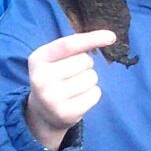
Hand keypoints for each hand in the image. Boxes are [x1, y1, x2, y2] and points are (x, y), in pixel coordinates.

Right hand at [24, 29, 116, 150]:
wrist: (43, 113)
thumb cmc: (56, 78)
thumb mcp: (54, 59)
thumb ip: (75, 46)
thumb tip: (108, 37)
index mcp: (38, 59)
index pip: (68, 44)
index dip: (91, 38)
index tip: (111, 36)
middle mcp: (41, 78)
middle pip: (84, 61)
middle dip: (87, 65)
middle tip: (74, 74)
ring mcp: (52, 98)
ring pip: (92, 77)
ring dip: (90, 80)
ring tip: (76, 87)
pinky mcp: (66, 113)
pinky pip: (95, 94)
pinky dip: (93, 94)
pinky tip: (79, 98)